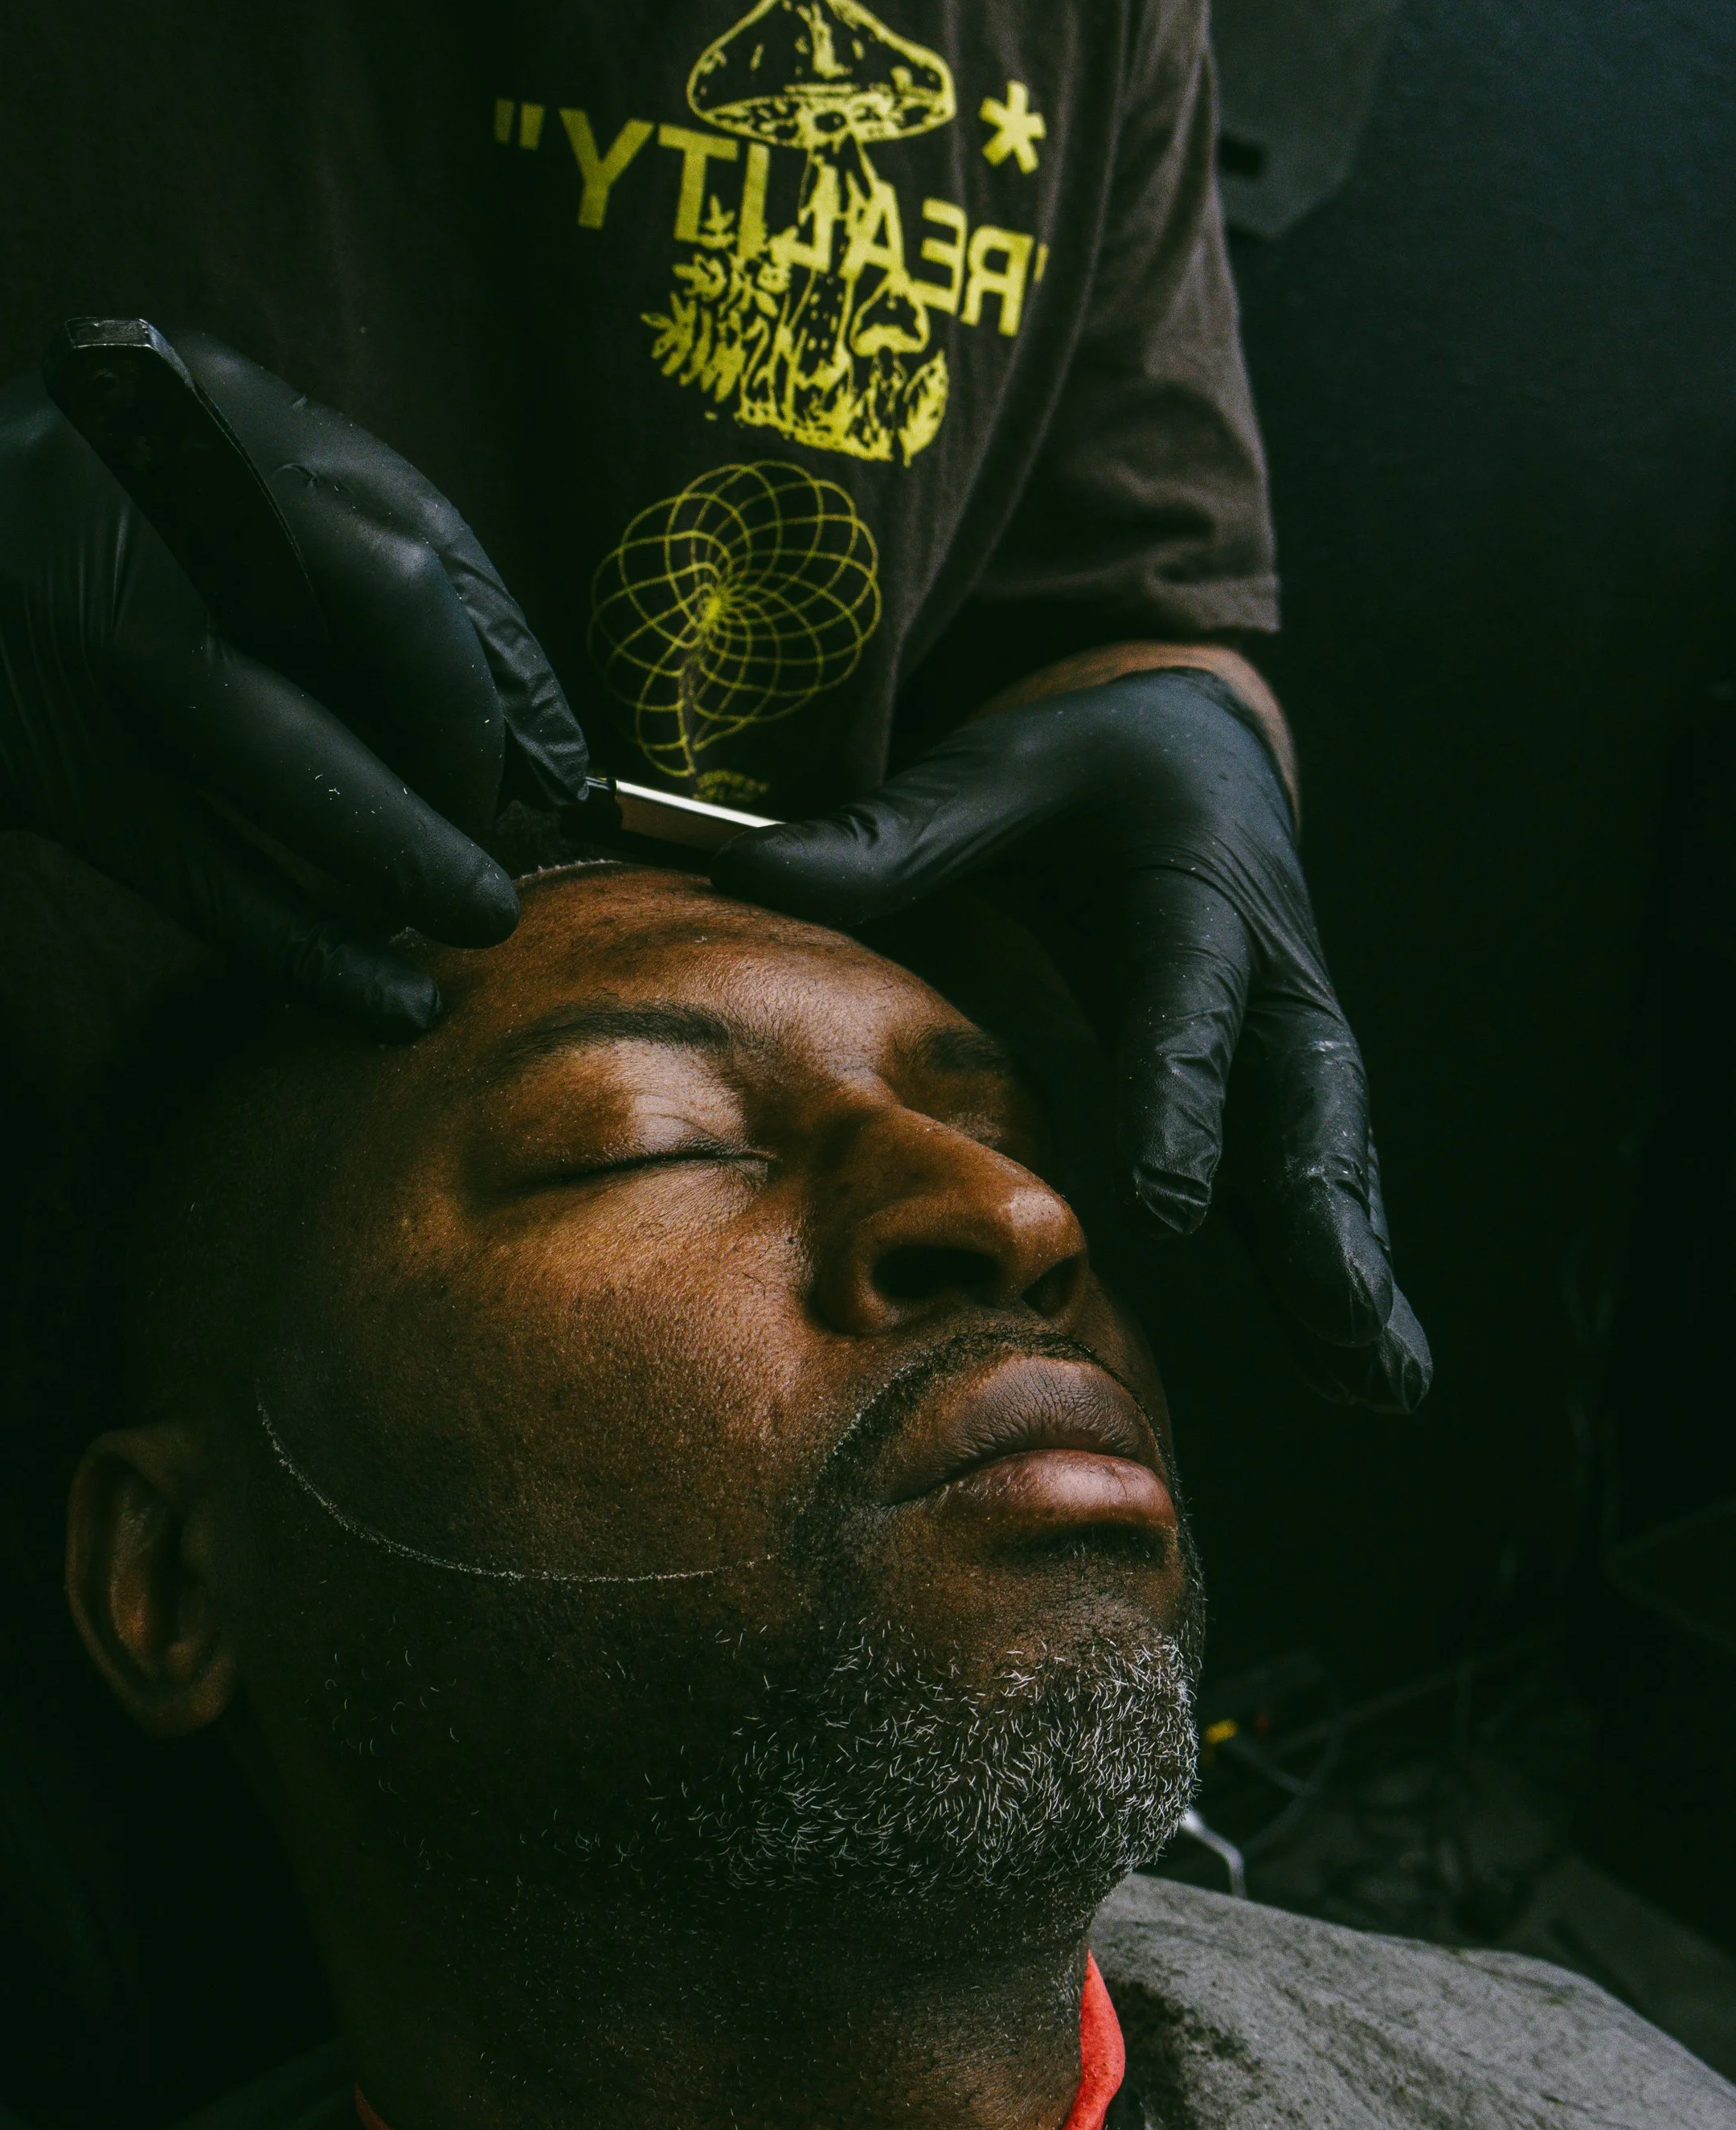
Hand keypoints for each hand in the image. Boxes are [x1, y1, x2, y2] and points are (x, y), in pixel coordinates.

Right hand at [0, 337, 585, 1028]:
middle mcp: (151, 471)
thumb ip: (313, 573)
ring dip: (408, 850)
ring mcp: (79, 598)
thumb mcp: (167, 505)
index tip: (559, 760)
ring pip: (291, 746)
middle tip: (502, 824)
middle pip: (383, 596)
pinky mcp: (29, 732)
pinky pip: (199, 858)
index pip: (415, 526)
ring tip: (477, 920)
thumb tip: (512, 723)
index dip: (506, 658)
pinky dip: (302, 937)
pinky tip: (379, 996)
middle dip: (470, 730)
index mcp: (206, 402)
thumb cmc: (20, 563)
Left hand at [714, 671, 1429, 1412]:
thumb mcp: (996, 771)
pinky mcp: (1282, 1090)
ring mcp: (1288, 1039)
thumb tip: (747, 869)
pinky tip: (1370, 1374)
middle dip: (1324, 1209)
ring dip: (1355, 1267)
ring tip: (1381, 1383)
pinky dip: (1347, 1272)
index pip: (1187, 1002)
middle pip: (1305, 1097)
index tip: (1165, 1203)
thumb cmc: (1081, 766)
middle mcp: (1269, 970)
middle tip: (1337, 1310)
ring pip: (1332, 1159)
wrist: (1193, 746)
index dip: (1182, 1096)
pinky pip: (1321, 1185)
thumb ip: (889, 834)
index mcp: (1197, 886)